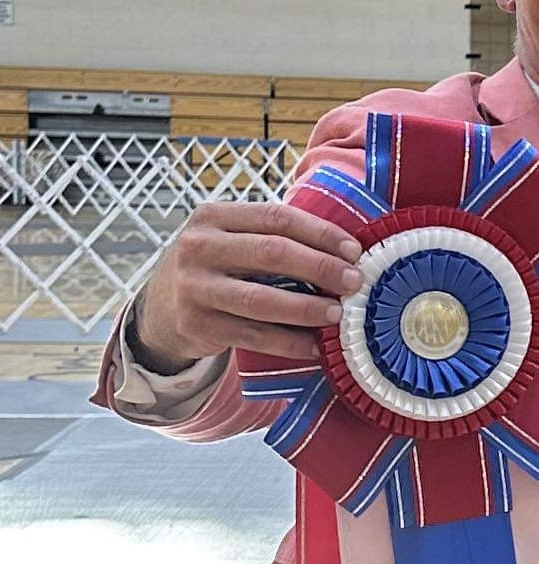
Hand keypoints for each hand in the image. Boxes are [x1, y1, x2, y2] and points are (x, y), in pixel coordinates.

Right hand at [130, 202, 365, 374]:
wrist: (160, 310)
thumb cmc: (214, 269)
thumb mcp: (230, 240)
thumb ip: (272, 237)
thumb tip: (344, 253)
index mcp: (213, 216)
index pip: (276, 217)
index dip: (320, 233)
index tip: (354, 250)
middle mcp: (198, 247)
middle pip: (272, 253)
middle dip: (320, 268)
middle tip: (354, 282)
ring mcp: (193, 287)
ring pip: (261, 299)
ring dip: (306, 309)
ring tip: (337, 314)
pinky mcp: (196, 324)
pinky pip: (251, 336)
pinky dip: (288, 343)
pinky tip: (313, 346)